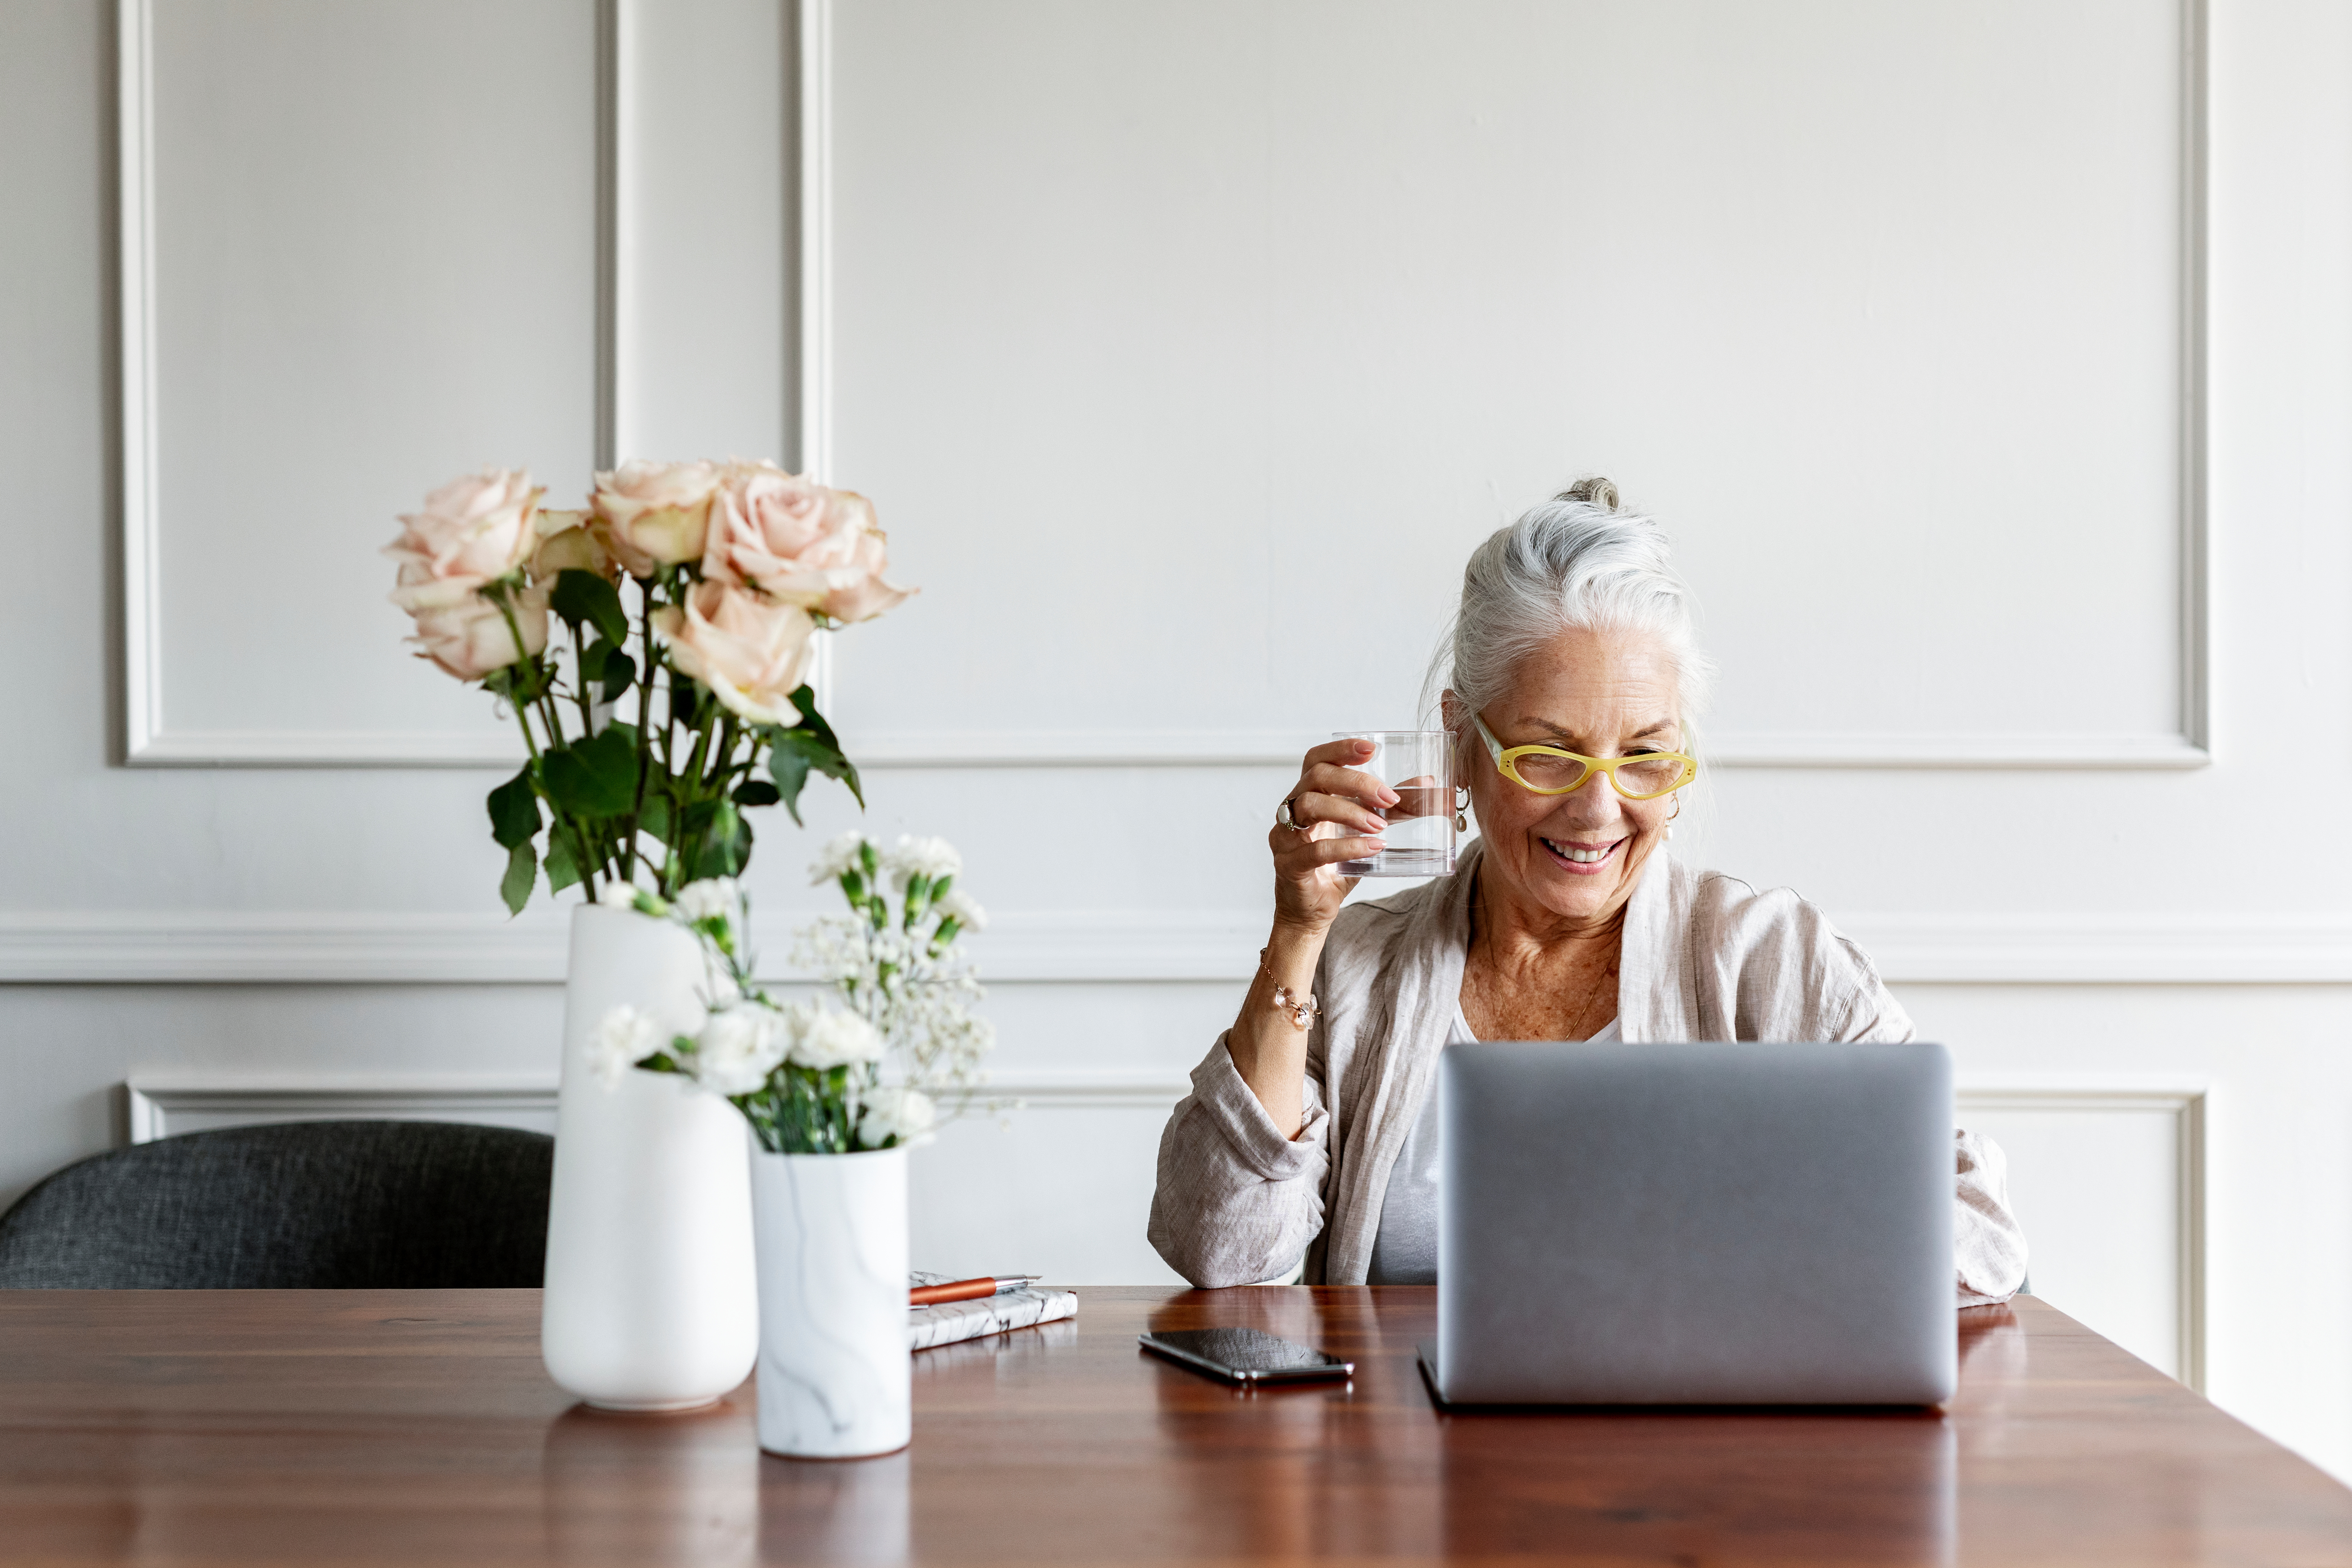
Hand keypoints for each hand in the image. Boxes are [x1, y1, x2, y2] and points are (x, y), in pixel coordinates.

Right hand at [1268, 738, 1398, 934]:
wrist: (1312, 912)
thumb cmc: (1335, 867)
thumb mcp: (1366, 831)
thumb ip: (1392, 809)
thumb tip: (1428, 785)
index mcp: (1308, 795)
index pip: (1316, 759)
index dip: (1340, 749)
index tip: (1371, 748)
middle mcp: (1291, 810)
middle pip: (1316, 776)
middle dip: (1356, 782)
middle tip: (1388, 798)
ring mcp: (1286, 836)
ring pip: (1311, 805)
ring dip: (1351, 811)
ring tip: (1380, 826)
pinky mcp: (1289, 864)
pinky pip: (1316, 849)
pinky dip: (1348, 846)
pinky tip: (1372, 848)